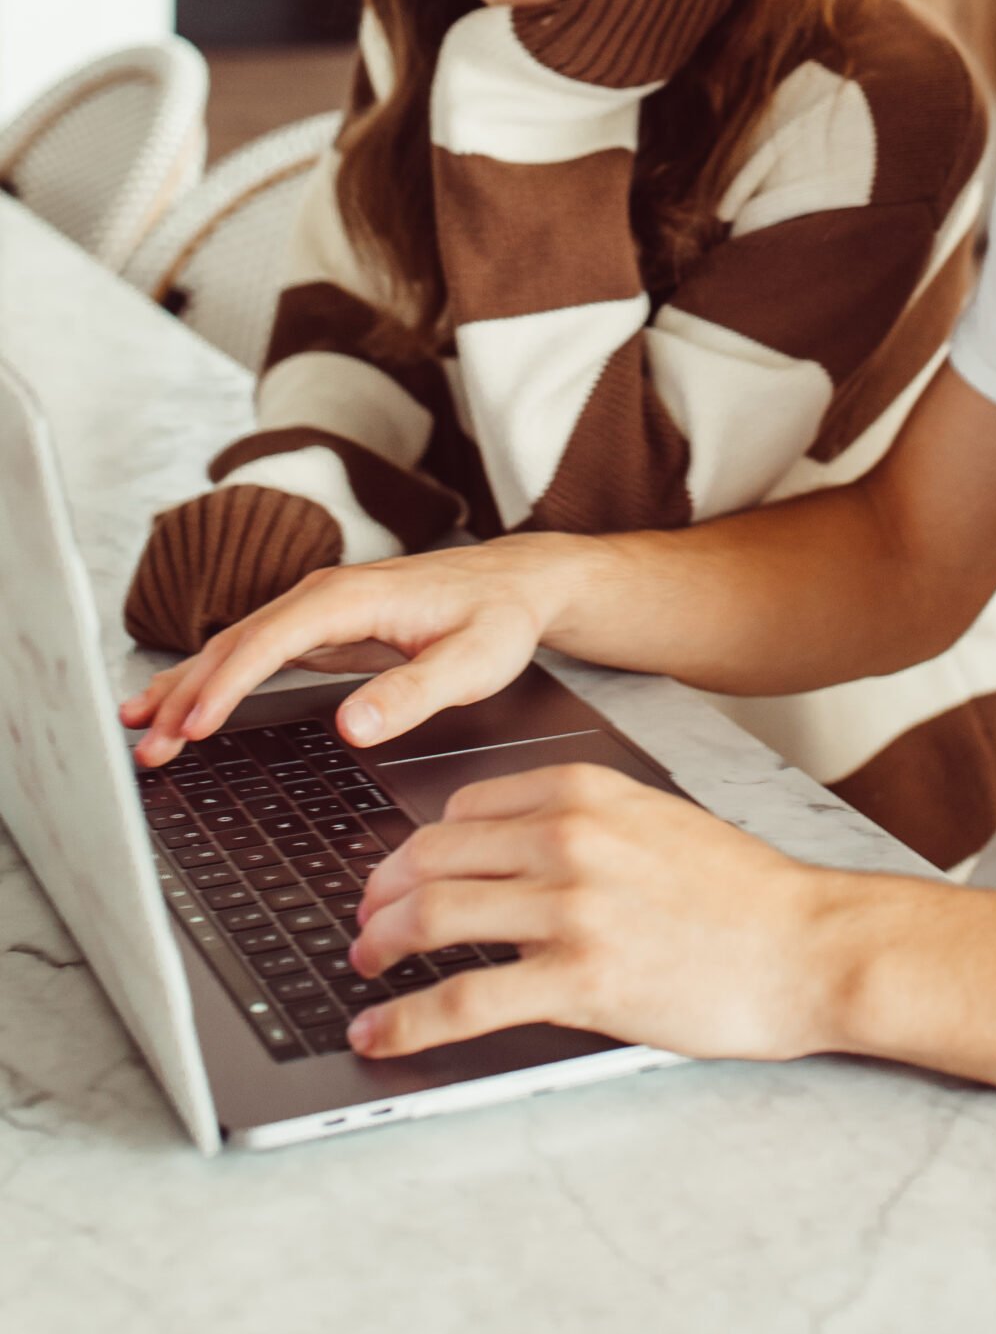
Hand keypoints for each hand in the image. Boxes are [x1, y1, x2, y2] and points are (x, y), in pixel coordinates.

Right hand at [119, 536, 576, 766]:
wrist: (518, 583)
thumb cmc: (498, 617)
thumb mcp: (473, 661)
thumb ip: (414, 691)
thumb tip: (354, 726)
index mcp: (351, 596)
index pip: (269, 640)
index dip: (226, 686)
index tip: (191, 729)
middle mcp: (323, 595)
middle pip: (235, 644)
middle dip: (183, 695)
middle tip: (144, 749)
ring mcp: (316, 610)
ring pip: (234, 648)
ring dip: (185, 689)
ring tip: (138, 732)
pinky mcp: (320, 629)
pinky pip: (251, 654)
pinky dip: (210, 680)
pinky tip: (180, 706)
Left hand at [346, 761, 843, 1063]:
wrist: (807, 945)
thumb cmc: (742, 893)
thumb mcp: (656, 821)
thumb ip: (585, 823)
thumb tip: (508, 850)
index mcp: (585, 790)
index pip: (463, 808)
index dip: (417, 849)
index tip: (399, 877)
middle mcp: (569, 837)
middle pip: (432, 857)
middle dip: (382, 895)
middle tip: (365, 925)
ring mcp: (571, 907)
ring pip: (434, 918)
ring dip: (380, 948)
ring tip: (363, 969)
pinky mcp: (579, 979)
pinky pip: (464, 998)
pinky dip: (406, 1021)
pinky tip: (380, 1034)